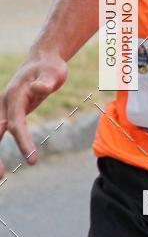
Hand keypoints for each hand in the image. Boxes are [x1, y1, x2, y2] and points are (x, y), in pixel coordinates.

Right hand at [0, 53, 67, 177]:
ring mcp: (4, 109)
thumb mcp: (53, 72)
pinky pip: (0, 132)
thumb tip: (41, 87)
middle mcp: (4, 103)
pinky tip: (1, 167)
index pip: (16, 122)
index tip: (32, 159)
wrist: (42, 60)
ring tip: (0, 176)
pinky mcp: (8, 114)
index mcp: (14, 95)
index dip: (22, 141)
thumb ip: (46, 81)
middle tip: (0, 175)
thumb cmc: (50, 67)